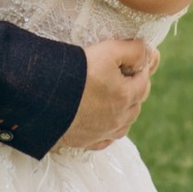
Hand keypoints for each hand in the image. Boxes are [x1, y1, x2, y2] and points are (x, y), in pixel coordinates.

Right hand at [55, 34, 156, 153]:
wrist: (42, 96)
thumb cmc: (76, 71)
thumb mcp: (108, 50)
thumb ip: (134, 51)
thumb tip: (149, 53)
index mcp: (126, 97)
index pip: (144, 82)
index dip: (140, 69)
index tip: (132, 61)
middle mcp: (117, 119)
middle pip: (136, 104)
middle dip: (133, 89)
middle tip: (122, 77)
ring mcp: (101, 133)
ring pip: (123, 124)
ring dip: (123, 112)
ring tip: (113, 99)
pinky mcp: (84, 141)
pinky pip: (105, 139)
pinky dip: (108, 130)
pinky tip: (102, 121)